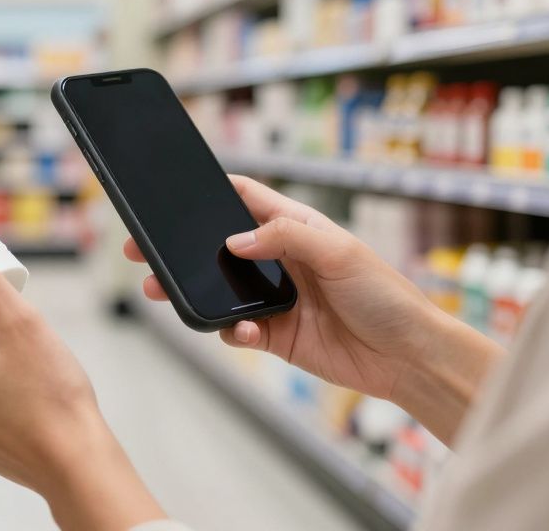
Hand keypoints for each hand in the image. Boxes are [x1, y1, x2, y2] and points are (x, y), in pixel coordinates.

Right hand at [126, 175, 503, 442]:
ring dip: (190, 291)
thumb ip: (285, 237)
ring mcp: (275, 298)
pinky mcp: (274, 335)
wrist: (408, 357)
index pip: (244, 198)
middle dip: (179, 248)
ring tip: (162, 291)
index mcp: (296, 228)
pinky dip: (228, 330)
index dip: (211, 192)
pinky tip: (238, 330)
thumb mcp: (339, 252)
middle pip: (217, 246)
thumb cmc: (386, 296)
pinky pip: (236, 329)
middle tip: (140, 250)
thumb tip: (235, 239)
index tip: (173, 191)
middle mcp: (280, 260)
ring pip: (217, 289)